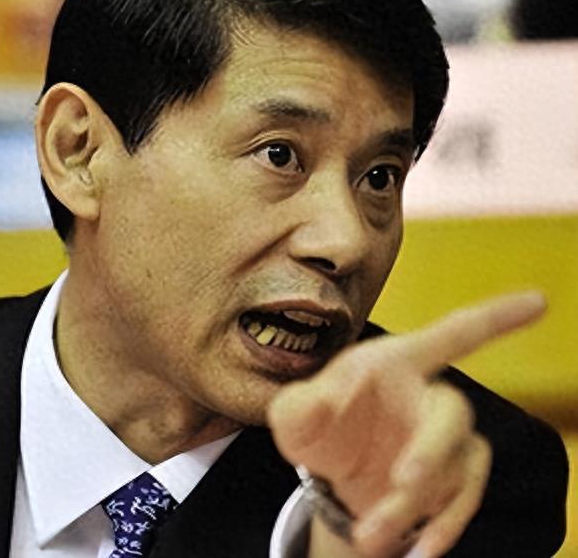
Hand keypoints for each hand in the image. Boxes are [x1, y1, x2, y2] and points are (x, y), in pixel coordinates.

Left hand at [267, 292, 546, 557]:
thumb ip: (297, 405)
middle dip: (432, 449)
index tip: (539, 300)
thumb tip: (315, 406)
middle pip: (454, 411)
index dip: (496, 317)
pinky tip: (420, 549)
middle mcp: (429, 394)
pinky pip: (463, 497)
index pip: (453, 334)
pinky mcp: (450, 476)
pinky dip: (444, 525)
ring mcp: (444, 437)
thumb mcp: (294, 413)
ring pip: (454, 466)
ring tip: (371, 533)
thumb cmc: (319, 421)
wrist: (333, 466)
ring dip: (417, 504)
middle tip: (402, 483)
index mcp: (397, 361)